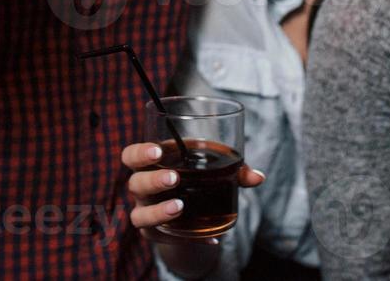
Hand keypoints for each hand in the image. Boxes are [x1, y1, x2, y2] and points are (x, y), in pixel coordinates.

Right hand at [121, 141, 264, 242]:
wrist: (190, 211)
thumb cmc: (199, 177)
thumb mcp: (214, 169)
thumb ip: (236, 170)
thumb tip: (258, 177)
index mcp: (151, 164)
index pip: (131, 155)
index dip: (140, 153)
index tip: (158, 151)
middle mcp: (142, 188)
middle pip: (135, 182)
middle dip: (153, 180)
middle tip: (175, 178)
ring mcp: (145, 211)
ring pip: (139, 215)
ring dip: (158, 211)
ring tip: (180, 207)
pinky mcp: (154, 233)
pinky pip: (159, 238)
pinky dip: (182, 238)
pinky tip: (207, 237)